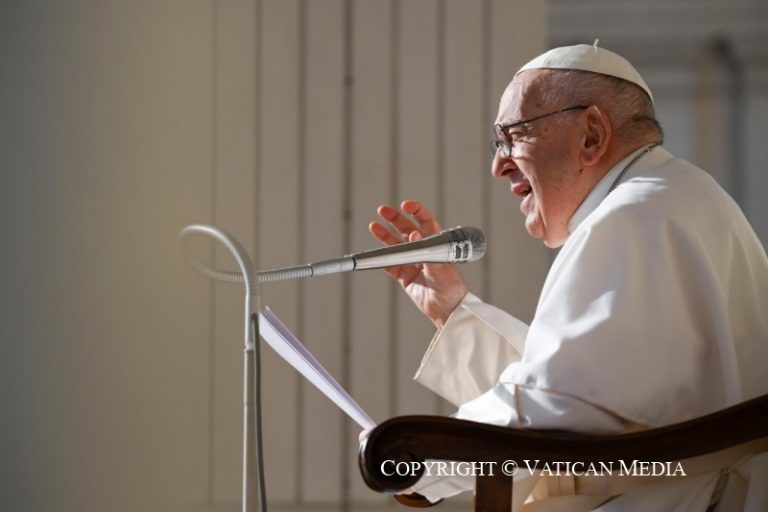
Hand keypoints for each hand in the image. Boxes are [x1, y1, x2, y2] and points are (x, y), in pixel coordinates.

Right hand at [369, 200, 467, 327]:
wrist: (448, 310)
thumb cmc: (451, 287)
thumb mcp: (441, 268)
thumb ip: (426, 252)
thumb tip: (414, 233)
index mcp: (436, 243)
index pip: (425, 221)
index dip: (416, 211)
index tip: (406, 205)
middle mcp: (423, 250)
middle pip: (406, 229)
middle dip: (395, 218)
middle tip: (383, 210)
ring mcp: (413, 262)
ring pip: (395, 245)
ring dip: (385, 235)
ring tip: (374, 226)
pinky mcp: (405, 276)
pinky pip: (390, 265)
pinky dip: (382, 259)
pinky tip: (374, 252)